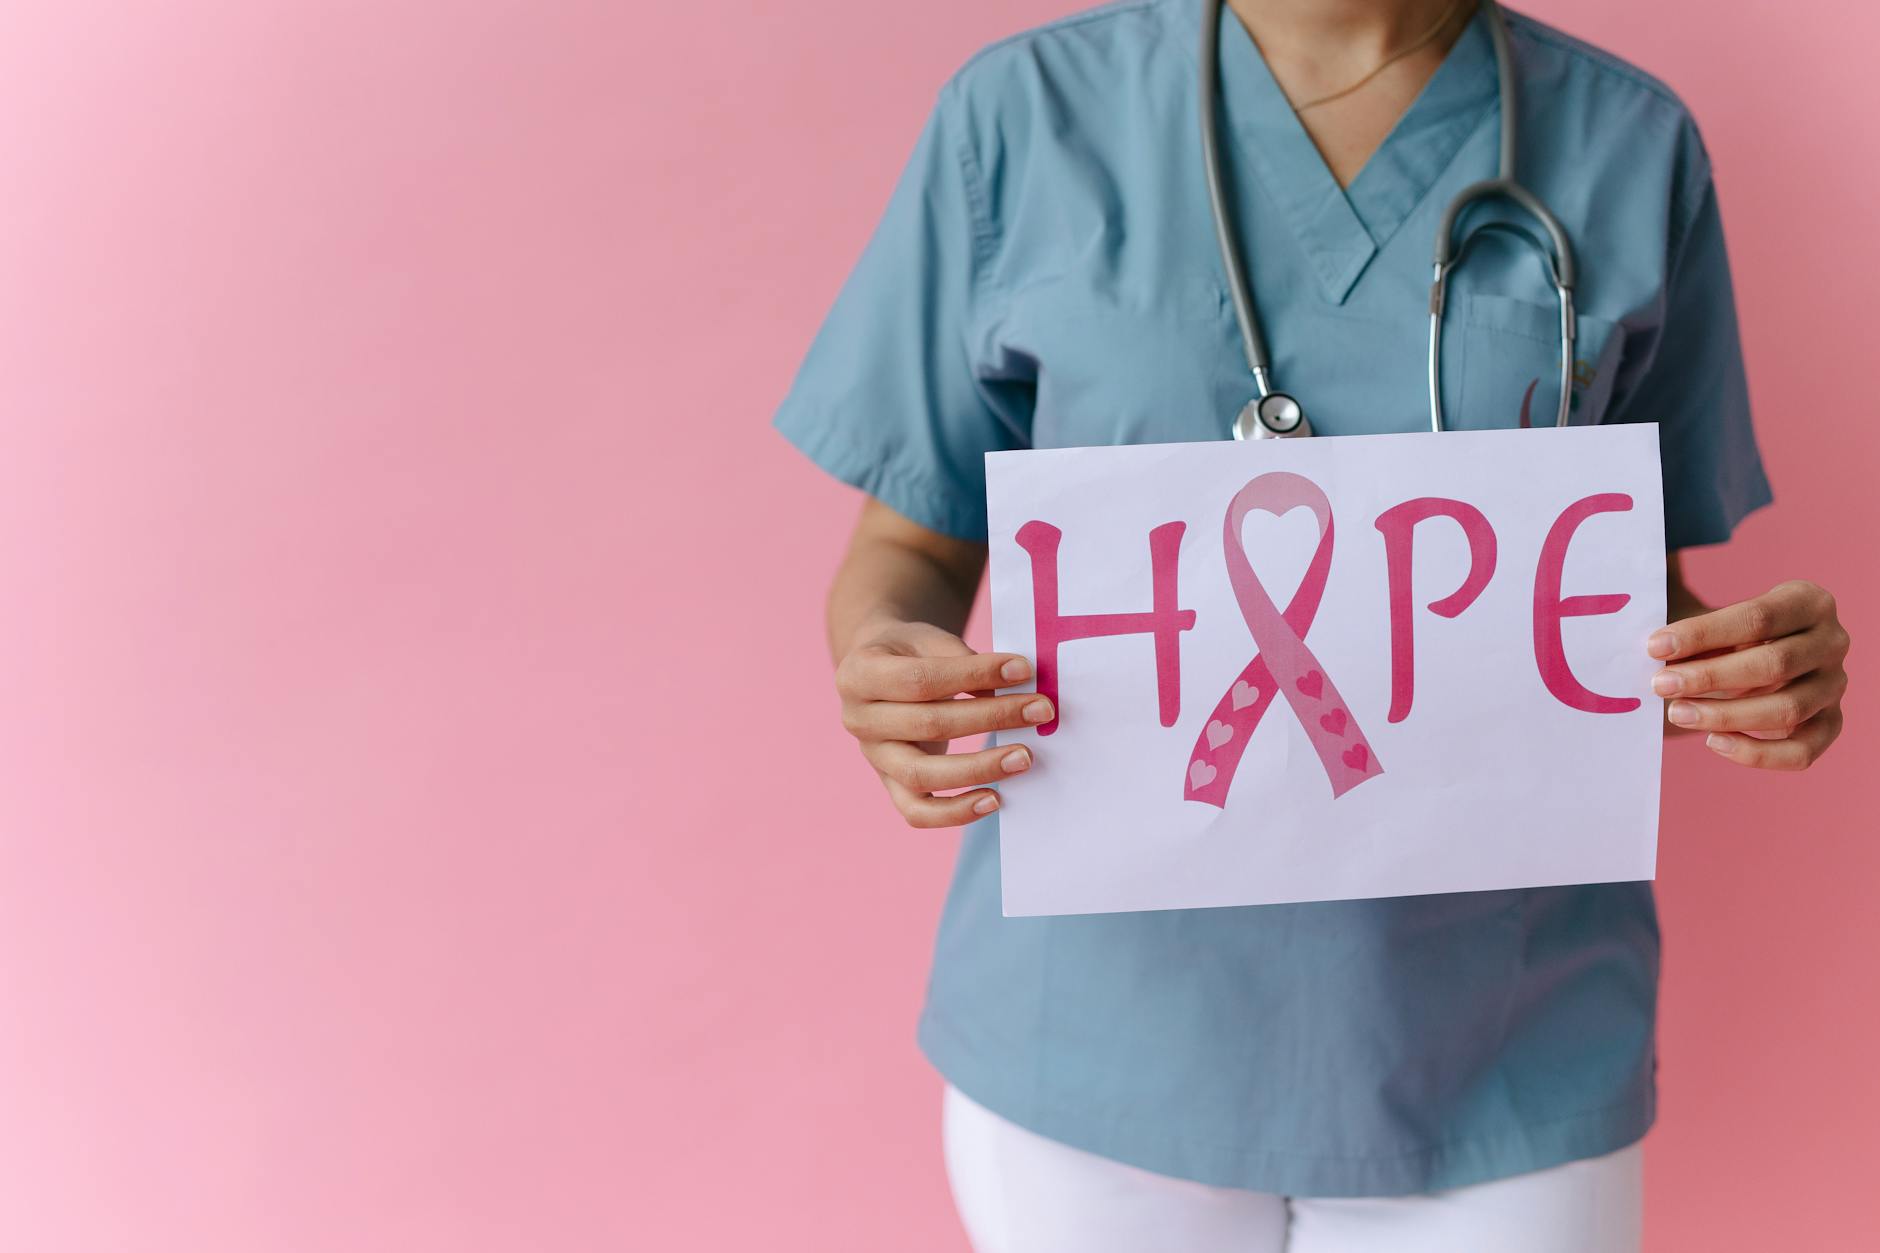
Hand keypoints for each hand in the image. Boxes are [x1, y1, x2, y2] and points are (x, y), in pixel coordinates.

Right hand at [835, 619, 1047, 827]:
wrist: (879, 674)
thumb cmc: (910, 652)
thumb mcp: (927, 639)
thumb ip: (962, 660)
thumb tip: (1012, 688)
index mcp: (859, 674)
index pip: (920, 679)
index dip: (973, 675)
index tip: (1022, 670)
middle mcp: (857, 720)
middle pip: (928, 724)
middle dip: (991, 718)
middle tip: (1040, 710)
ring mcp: (873, 758)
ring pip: (922, 775)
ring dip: (979, 769)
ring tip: (1024, 757)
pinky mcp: (890, 785)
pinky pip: (918, 812)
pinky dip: (956, 812)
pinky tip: (995, 799)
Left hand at [1649, 580, 1849, 770]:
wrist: (1757, 658)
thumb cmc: (1728, 633)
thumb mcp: (1714, 619)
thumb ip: (1692, 630)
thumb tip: (1655, 649)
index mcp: (1807, 601)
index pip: (1758, 617)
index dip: (1703, 633)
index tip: (1655, 647)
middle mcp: (1831, 641)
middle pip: (1774, 664)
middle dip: (1710, 677)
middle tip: (1660, 685)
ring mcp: (1834, 685)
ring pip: (1787, 710)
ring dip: (1726, 716)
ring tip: (1677, 713)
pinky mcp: (1830, 722)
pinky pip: (1802, 751)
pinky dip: (1757, 753)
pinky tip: (1714, 742)